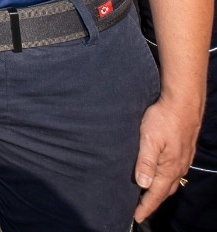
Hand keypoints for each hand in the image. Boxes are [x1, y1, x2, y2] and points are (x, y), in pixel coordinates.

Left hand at [134, 97, 201, 221]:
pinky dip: (165, 180)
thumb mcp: (149, 139)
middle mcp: (178, 167)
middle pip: (165, 191)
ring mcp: (183, 159)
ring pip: (171, 182)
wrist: (183, 103)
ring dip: (160, 191)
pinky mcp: (183, 151)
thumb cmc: (164, 119)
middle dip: (153, 202)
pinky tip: (159, 176)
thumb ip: (146, 162)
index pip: (156, 193)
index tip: (136, 217)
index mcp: (169, 168)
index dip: (146, 206)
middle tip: (141, 209)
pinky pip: (174, 172)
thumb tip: (143, 185)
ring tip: (148, 196)